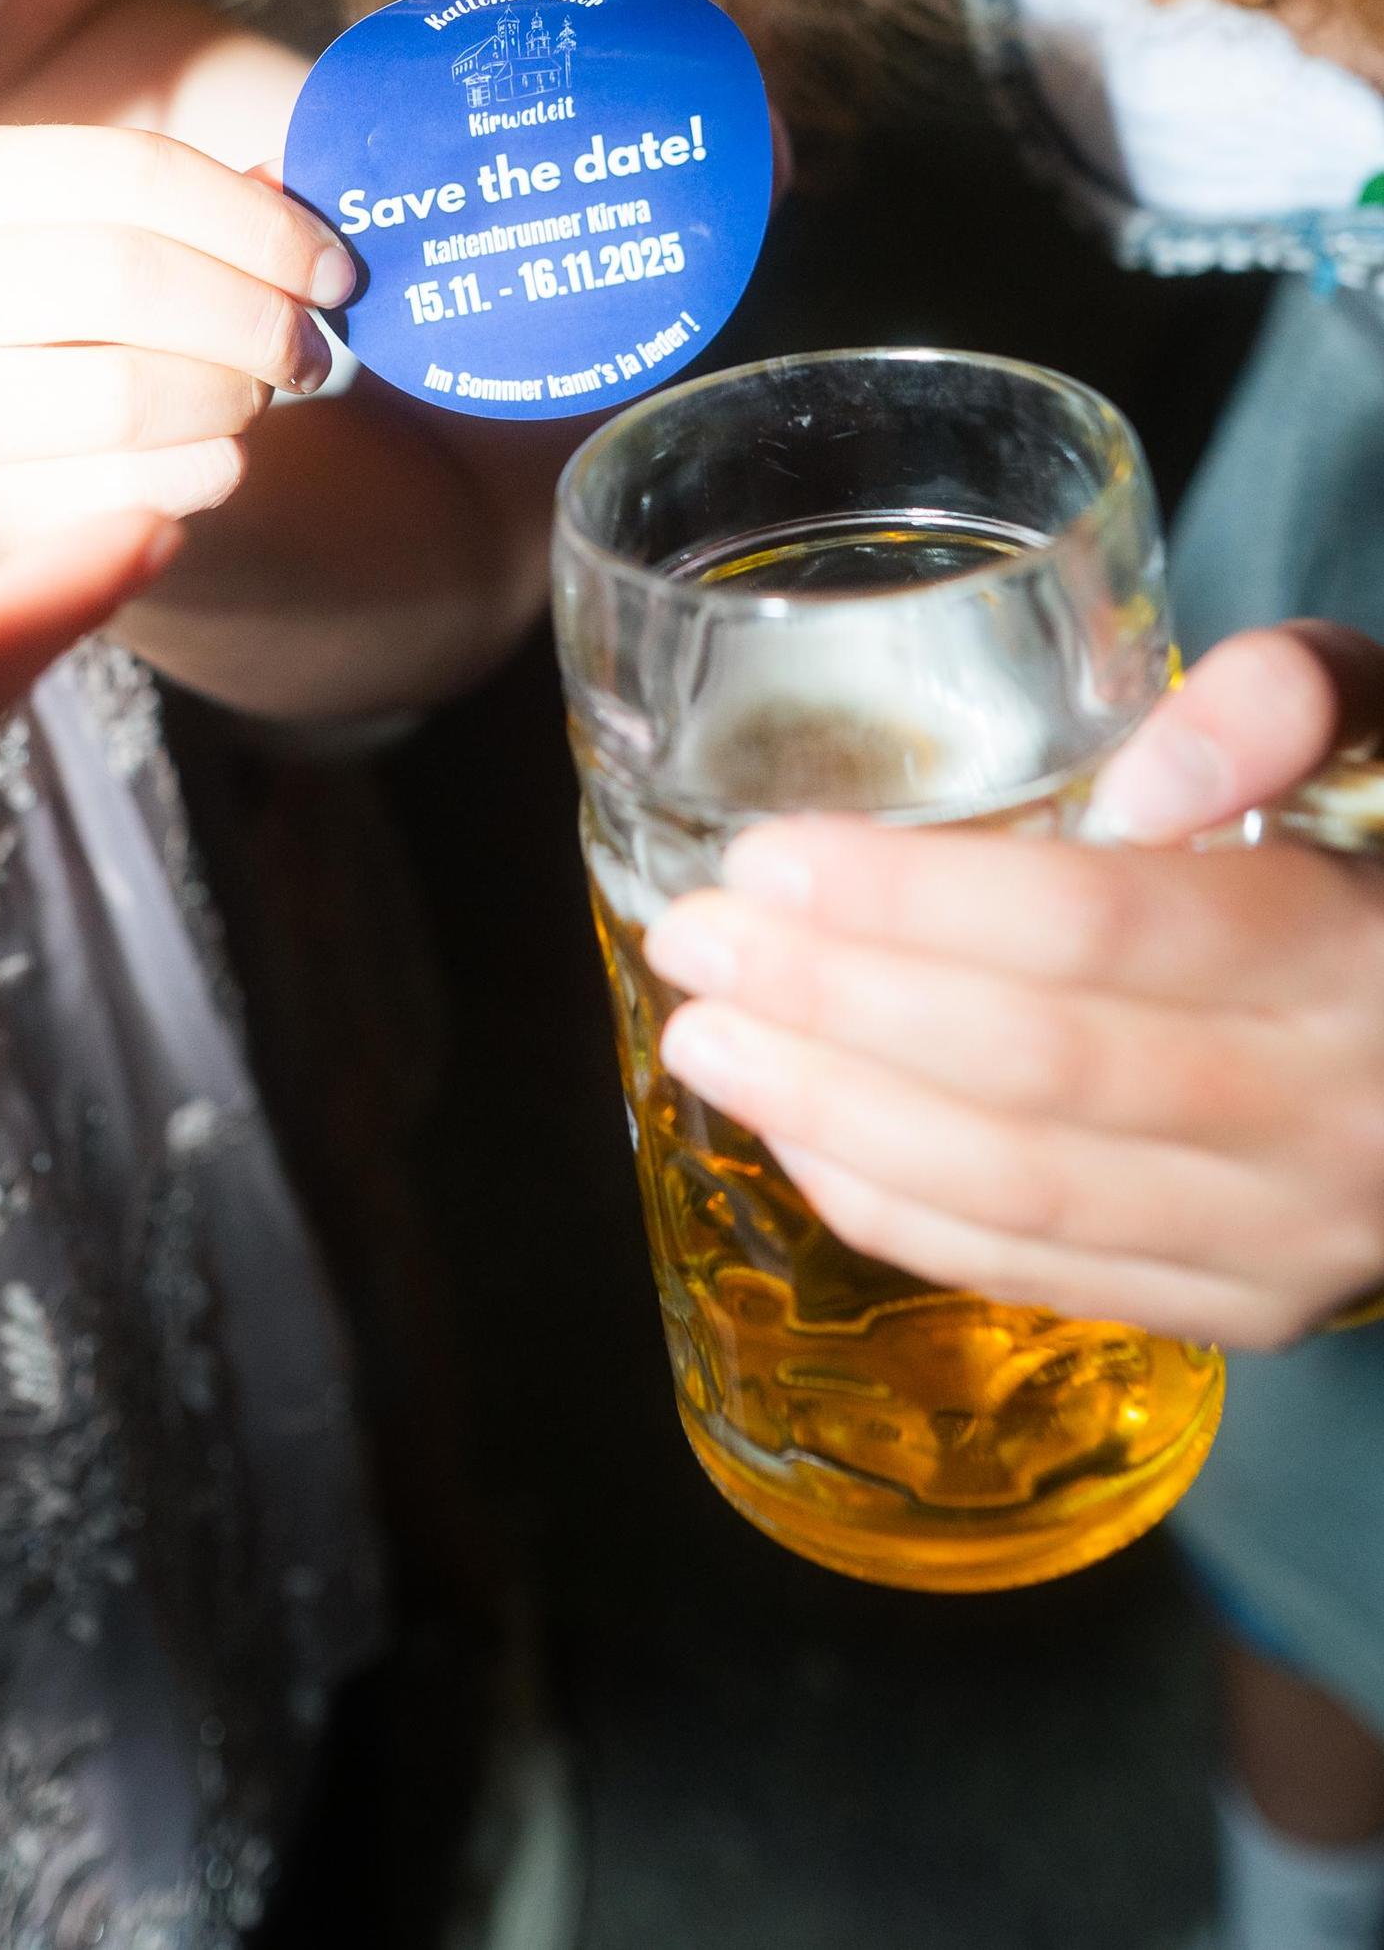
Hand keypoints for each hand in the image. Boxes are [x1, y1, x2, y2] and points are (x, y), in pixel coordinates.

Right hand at [0, 123, 356, 566]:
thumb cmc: (73, 318)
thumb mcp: (120, 235)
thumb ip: (209, 210)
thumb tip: (299, 196)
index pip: (129, 173)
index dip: (256, 221)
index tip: (334, 268)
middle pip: (122, 277)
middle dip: (250, 313)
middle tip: (310, 345)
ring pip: (124, 396)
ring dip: (231, 397)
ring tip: (256, 396)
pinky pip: (127, 496)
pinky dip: (206, 473)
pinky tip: (215, 454)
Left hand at [646, 625, 1383, 1350]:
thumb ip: (1290, 701)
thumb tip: (1147, 780)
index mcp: (1349, 952)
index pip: (1098, 928)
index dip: (915, 898)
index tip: (768, 855)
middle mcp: (1325, 1115)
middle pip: (1032, 1067)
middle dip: (832, 1004)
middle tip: (692, 936)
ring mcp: (1286, 1236)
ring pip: (1021, 1192)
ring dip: (833, 1116)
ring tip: (702, 1040)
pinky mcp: (1249, 1309)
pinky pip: (1043, 1274)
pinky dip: (901, 1210)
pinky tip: (801, 1134)